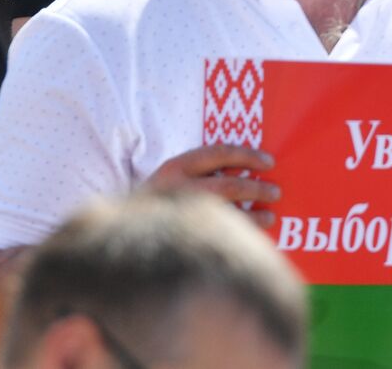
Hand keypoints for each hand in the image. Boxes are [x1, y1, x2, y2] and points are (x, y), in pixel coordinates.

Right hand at [145, 144, 279, 226]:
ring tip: (271, 216)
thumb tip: (248, 173)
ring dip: (253, 216)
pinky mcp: (176, 237)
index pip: (218, 153)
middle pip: (228, 186)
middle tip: (275, 192)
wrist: (116, 230)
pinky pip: (215, 235)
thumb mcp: (174, 179)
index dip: (247, 155)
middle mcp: (175, 187)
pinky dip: (237, 235)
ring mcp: (175, 214)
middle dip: (256, 189)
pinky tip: (252, 238)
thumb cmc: (157, 200)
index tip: (269, 162)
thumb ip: (204, 173)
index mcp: (175, 166)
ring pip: (225, 214)